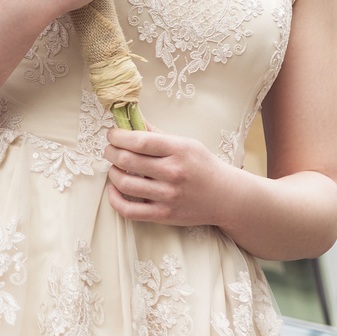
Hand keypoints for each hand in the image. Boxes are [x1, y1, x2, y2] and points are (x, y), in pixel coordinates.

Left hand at [104, 127, 235, 226]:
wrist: (226, 197)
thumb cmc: (203, 166)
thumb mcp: (186, 143)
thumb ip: (157, 133)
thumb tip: (130, 120)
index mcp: (178, 150)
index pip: (139, 140)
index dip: (118, 136)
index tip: (112, 134)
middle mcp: (172, 173)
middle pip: (127, 160)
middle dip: (110, 152)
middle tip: (110, 149)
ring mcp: (168, 196)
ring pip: (124, 183)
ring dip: (112, 172)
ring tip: (115, 167)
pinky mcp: (164, 215)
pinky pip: (129, 210)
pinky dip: (114, 199)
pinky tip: (114, 189)